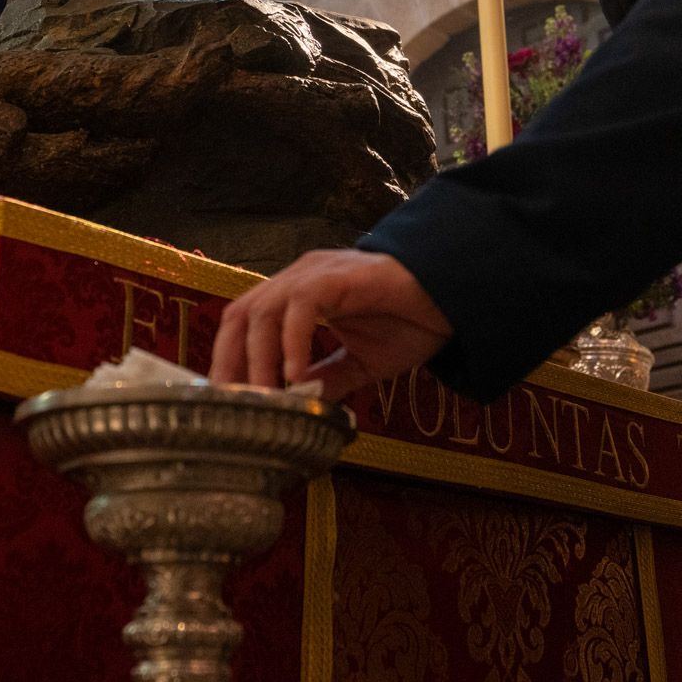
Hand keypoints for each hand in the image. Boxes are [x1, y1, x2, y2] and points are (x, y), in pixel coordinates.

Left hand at [209, 249, 452, 400]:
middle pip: (240, 316)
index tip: (227, 403)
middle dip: (230, 362)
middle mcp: (299, 279)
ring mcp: (317, 274)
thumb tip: (295, 407)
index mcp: (297, 297)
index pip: (243, 325)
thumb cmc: (409, 321)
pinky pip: (303, 304)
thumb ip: (326, 379)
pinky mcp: (339, 276)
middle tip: (234, 406)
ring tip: (265, 397)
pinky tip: (294, 373)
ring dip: (258, 357)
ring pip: (264, 310)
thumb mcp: (359, 363)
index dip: (228, 361)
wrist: (454, 299)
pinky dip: (292, 339)